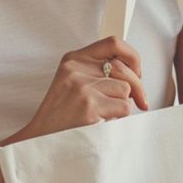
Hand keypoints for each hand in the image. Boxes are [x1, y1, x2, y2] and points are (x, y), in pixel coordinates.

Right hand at [26, 35, 147, 136]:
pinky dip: (119, 117)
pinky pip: (123, 107)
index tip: (136, 72)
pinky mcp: (90, 107)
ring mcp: (83, 88)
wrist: (41, 138)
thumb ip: (97, 72)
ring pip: (125, 90)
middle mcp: (77, 69)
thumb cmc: (61, 115)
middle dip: (137, 87)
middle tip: (140, 101)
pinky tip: (103, 121)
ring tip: (105, 113)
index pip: (113, 43)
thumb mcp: (73, 83)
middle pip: (124, 69)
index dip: (132, 57)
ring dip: (122, 105)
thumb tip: (134, 74)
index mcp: (73, 59)